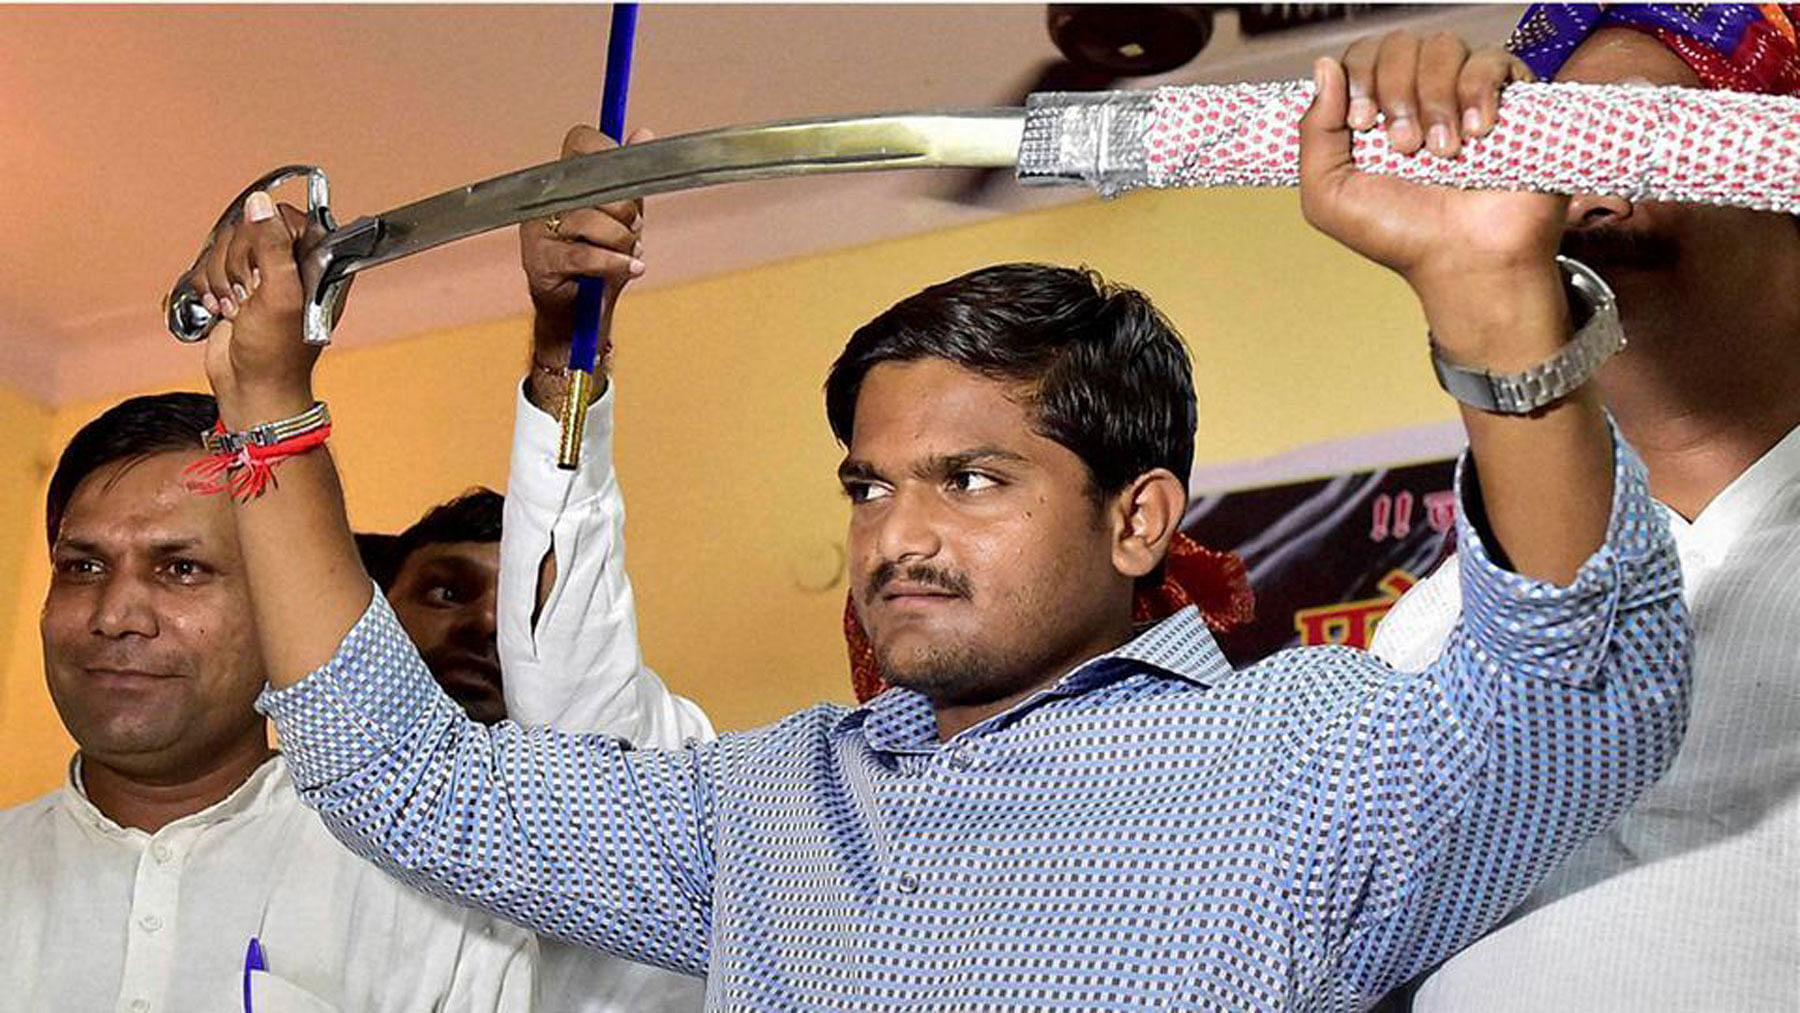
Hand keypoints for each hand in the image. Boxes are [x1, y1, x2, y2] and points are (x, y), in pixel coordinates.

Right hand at [186, 191, 318, 423]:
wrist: (250, 389)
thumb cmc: (276, 354)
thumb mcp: (281, 296)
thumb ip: (273, 247)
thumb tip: (261, 205)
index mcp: (318, 263)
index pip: (290, 217)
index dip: (270, 236)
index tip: (266, 264)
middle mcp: (292, 264)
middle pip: (251, 228)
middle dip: (239, 263)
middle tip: (250, 293)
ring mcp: (261, 275)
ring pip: (225, 245)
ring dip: (222, 279)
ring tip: (238, 307)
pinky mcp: (235, 286)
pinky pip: (209, 264)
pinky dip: (209, 287)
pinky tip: (223, 310)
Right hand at [521, 124, 649, 359]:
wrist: (580, 316)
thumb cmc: (600, 262)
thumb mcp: (623, 218)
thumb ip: (631, 181)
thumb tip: (645, 133)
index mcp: (565, 180)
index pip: (581, 140)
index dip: (610, 154)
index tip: (627, 182)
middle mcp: (545, 198)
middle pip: (596, 183)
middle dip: (626, 211)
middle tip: (631, 231)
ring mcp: (537, 228)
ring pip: (593, 221)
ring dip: (621, 243)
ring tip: (626, 255)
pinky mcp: (538, 259)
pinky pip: (586, 255)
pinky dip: (614, 263)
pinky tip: (632, 269)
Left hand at [1301, 32, 1568, 366]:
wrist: (1463, 263)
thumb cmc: (1399, 234)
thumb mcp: (1330, 195)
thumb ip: (1314, 133)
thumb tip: (1324, 66)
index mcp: (1377, 110)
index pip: (1362, 55)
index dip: (1359, 76)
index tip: (1362, 123)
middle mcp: (1420, 95)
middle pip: (1400, 44)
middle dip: (1396, 91)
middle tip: (1404, 146)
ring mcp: (1466, 94)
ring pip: (1445, 48)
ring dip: (1434, 98)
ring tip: (1442, 153)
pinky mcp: (1513, 100)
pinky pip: (1493, 60)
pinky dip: (1478, 92)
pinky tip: (1476, 133)